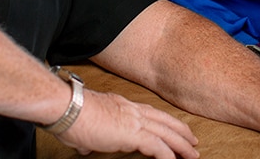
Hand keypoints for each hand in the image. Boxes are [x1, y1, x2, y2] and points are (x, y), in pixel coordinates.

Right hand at [54, 89, 199, 158]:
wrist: (66, 107)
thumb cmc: (69, 116)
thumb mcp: (81, 129)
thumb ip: (88, 139)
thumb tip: (85, 147)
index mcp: (121, 106)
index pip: (149, 113)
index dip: (163, 122)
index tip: (173, 129)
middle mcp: (130, 110)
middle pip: (163, 120)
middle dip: (180, 131)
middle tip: (193, 141)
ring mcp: (133, 120)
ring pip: (166, 132)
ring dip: (181, 144)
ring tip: (193, 154)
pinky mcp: (131, 133)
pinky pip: (157, 146)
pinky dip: (168, 155)